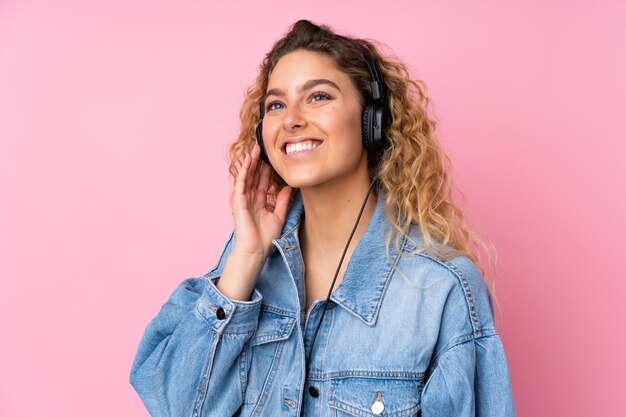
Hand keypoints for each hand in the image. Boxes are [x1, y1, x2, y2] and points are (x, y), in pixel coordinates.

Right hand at [229, 143, 292, 258]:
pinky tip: (247, 161)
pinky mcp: (238, 202)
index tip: (271, 157)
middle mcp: (250, 198)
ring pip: (246, 177)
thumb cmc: (265, 238)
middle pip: (253, 176)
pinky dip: (244, 172)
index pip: (262, 181)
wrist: (255, 250)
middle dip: (257, 162)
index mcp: (258, 201)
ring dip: (249, 163)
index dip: (266, 169)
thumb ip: (283, 201)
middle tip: (261, 146)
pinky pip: (241, 183)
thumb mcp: (278, 215)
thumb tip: (290, 188)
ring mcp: (243, 199)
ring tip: (254, 149)